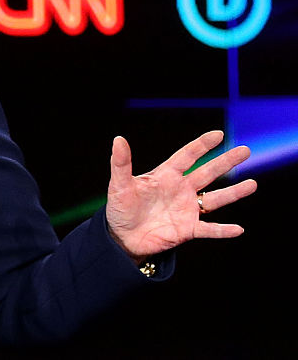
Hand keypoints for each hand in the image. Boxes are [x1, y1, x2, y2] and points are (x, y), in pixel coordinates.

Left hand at [106, 130, 256, 262]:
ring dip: (233, 193)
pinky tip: (237, 229)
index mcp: (165, 176)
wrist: (122, 237)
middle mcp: (181, 190)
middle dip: (226, 162)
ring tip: (252, 184)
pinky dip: (222, 230)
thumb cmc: (120, 209)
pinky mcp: (187, 230)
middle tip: (245, 150)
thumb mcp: (119, 185)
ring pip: (215, 199)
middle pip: (207, 173)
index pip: (187, 156)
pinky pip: (209, 230)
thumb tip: (118, 140)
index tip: (218, 135)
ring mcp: (186, 209)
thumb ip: (121, 163)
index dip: (202, 145)